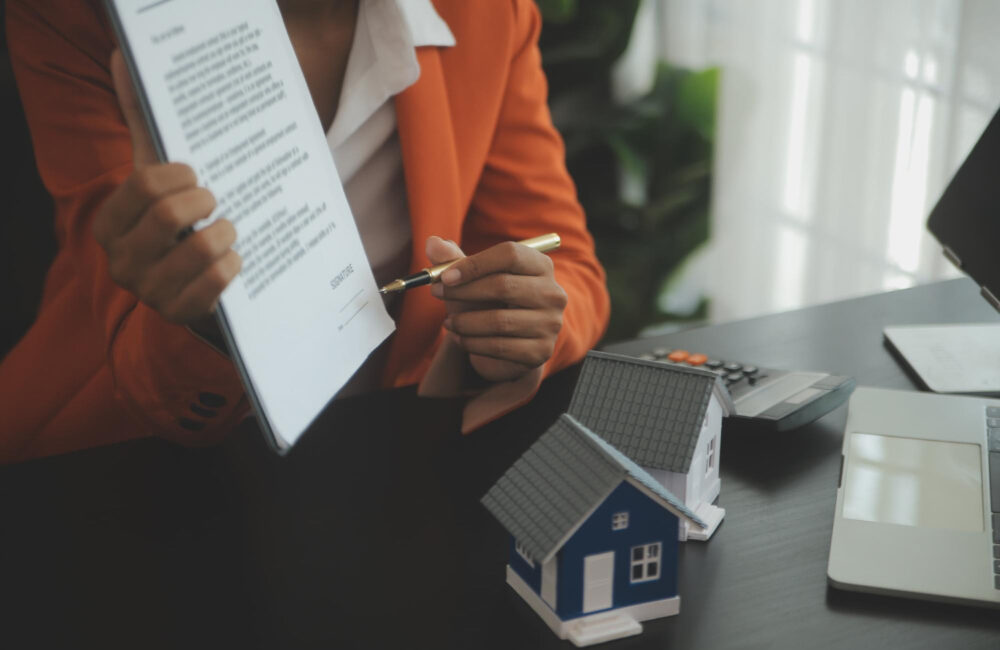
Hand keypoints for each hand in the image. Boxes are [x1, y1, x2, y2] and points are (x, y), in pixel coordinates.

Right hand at [91, 50, 240, 326]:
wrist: (192, 286)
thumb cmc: (176, 223)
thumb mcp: (158, 179)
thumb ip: (144, 125)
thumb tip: (126, 62)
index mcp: (110, 223)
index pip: (144, 184)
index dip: (181, 175)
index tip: (197, 175)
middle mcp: (122, 260)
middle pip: (170, 216)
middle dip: (205, 202)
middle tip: (216, 200)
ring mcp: (151, 291)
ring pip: (201, 249)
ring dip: (225, 233)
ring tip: (228, 229)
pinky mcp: (183, 314)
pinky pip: (218, 281)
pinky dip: (234, 264)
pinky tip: (235, 257)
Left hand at [426, 236, 567, 382]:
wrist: (509, 344)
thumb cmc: (489, 302)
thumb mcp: (471, 278)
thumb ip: (453, 260)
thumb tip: (432, 243)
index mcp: (540, 265)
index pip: (510, 254)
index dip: (474, 264)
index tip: (445, 276)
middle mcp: (553, 293)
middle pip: (503, 285)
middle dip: (463, 291)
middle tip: (437, 293)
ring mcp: (550, 324)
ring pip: (498, 321)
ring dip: (464, 322)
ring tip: (448, 322)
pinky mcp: (541, 352)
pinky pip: (499, 347)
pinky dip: (472, 343)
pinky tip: (460, 339)